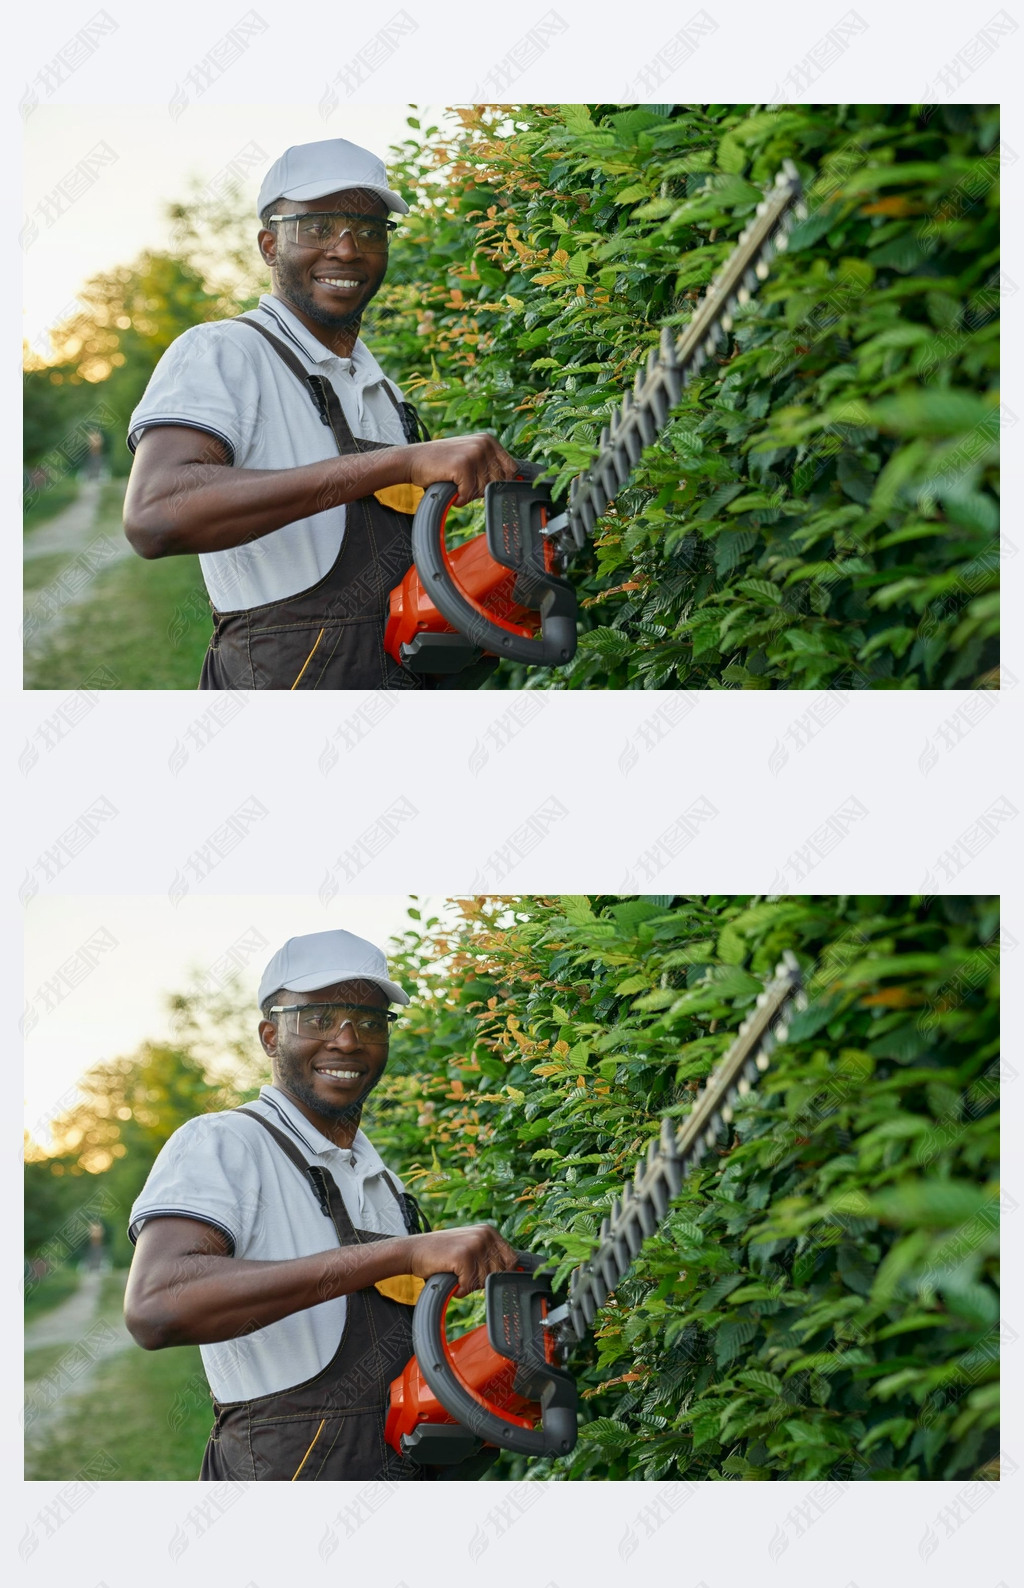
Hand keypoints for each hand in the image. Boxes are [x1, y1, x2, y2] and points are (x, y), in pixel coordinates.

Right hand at [403, 1224, 521, 1296]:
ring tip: (456, 1275)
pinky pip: (470, 1285)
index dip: (500, 1274)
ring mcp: (475, 1244)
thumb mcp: (471, 1247)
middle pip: (499, 1273)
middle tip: (465, 1275)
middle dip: (482, 1280)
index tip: (484, 1277)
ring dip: (469, 1285)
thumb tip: (515, 1272)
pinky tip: (451, 1280)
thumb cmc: (442, 1253)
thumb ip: (490, 1255)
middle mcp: (485, 1235)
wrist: (414, 1250)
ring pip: (484, 1281)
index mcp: (490, 1231)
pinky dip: (460, 1289)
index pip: (512, 1260)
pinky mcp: (463, 1256)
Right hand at [404, 434, 517, 506]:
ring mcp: (474, 453)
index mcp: (489, 441)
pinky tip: (451, 490)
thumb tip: (514, 481)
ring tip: (455, 484)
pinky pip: (469, 494)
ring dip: (468, 494)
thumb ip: (490, 465)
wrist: (413, 460)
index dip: (498, 483)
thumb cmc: (441, 463)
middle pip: (498, 482)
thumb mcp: (471, 457)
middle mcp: (484, 444)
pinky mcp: (462, 466)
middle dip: (481, 490)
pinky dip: (459, 499)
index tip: (481, 484)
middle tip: (463, 483)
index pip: (511, 470)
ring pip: (483, 490)